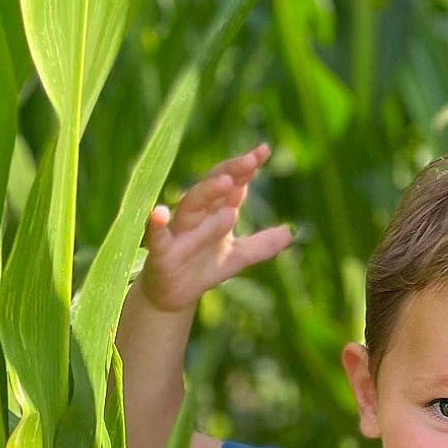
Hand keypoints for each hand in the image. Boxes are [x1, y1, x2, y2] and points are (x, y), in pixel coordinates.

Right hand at [137, 141, 292, 313]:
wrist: (175, 296)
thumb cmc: (203, 268)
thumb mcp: (238, 257)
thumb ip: (263, 245)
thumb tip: (291, 232)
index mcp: (215, 211)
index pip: (233, 184)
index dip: (246, 168)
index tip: (263, 151)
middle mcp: (197, 215)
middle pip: (212, 186)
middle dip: (230, 171)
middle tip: (250, 160)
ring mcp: (179, 231)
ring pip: (192, 206)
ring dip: (206, 193)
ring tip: (226, 182)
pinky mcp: (161, 251)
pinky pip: (157, 235)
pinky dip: (156, 223)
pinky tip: (160, 212)